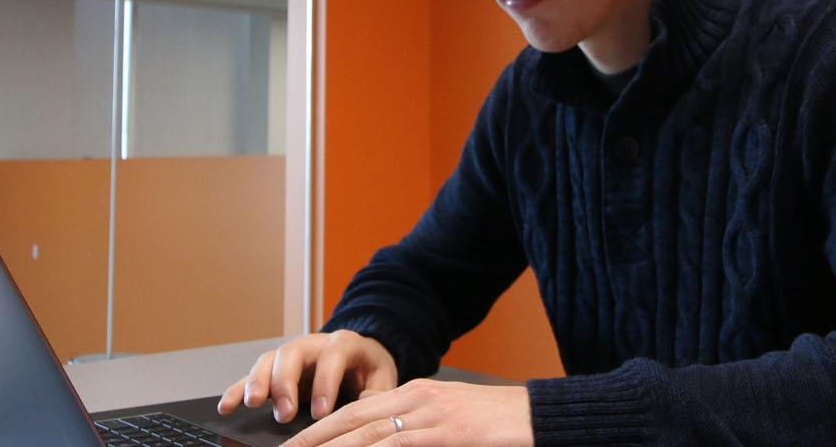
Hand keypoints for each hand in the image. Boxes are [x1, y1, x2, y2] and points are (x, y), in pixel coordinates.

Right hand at [217, 331, 398, 423]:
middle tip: (283, 413)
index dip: (325, 382)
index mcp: (344, 344)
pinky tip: (227, 405)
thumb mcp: (383, 379)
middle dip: (285, 383)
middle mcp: (313, 344)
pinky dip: (238, 389)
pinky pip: (252, 375)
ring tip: (253, 404)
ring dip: (258, 382)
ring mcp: (292, 355)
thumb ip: (376, 393)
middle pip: (293, 353)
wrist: (362, 358)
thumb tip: (368, 409)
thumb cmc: (370, 371)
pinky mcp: (276, 370)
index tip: (320, 412)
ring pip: (269, 360)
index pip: (332, 356)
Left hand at [281, 379, 532, 446]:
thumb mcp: (449, 420)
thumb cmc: (498, 424)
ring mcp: (431, 415)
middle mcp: (417, 399)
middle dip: (313, 440)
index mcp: (415, 394)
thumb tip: (380, 435)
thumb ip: (413, 426)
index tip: (295, 445)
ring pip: (368, 435)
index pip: (355, 412)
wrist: (541, 416)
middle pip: (351, 422)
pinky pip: (399, 446)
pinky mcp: (447, 433)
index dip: (321, 429)